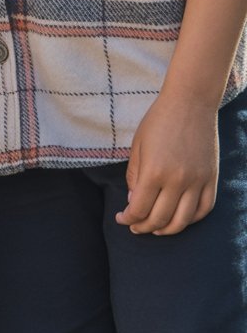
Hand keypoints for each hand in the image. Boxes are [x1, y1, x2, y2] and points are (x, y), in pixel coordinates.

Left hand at [115, 91, 217, 235]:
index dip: (128, 219)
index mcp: (153, 171)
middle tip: (136, 227)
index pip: (139, 209)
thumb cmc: (158, 121)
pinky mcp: (211, 178)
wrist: (190, 102)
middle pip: (159, 219)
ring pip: (183, 221)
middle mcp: (177, 180)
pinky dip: (191, 219)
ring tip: (156, 229)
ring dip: (167, 230)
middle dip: (143, 227)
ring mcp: (197, 181)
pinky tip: (180, 218)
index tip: (121, 219)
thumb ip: (134, 177)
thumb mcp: (138, 146)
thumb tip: (134, 203)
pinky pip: (204, 209)